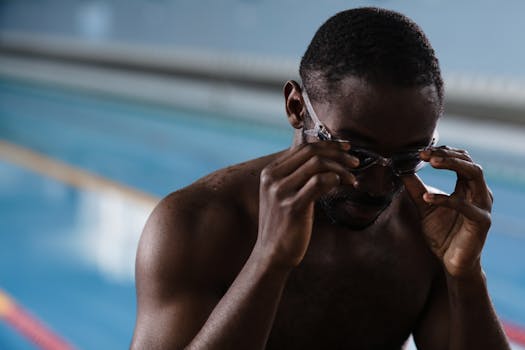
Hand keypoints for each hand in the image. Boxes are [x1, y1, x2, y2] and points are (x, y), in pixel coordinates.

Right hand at [255, 142, 358, 267]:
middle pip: (311, 152)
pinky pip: (319, 183)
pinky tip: (342, 186)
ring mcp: (281, 192)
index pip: (302, 148)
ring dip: (340, 168)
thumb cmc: (283, 224)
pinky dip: (334, 180)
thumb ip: (296, 176)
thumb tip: (324, 160)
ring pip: (317, 165)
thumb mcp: (282, 194)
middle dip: (337, 153)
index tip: (345, 148)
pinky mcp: (293, 206)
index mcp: (269, 172)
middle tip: (354, 162)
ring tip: (351, 178)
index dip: (328, 145)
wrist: (271, 254)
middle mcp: (272, 178)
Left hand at [401, 146, 492, 277]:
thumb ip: (415, 188)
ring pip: (475, 176)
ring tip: (432, 163)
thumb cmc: (442, 234)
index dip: (442, 153)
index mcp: (467, 187)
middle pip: (470, 163)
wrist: (451, 263)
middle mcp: (479, 193)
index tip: (420, 152)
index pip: (461, 160)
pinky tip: (427, 198)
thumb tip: (401, 169)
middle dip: (448, 155)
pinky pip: (465, 206)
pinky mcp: (481, 222)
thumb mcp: (424, 207)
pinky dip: (446, 199)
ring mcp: (482, 206)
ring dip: (453, 165)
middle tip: (426, 154)